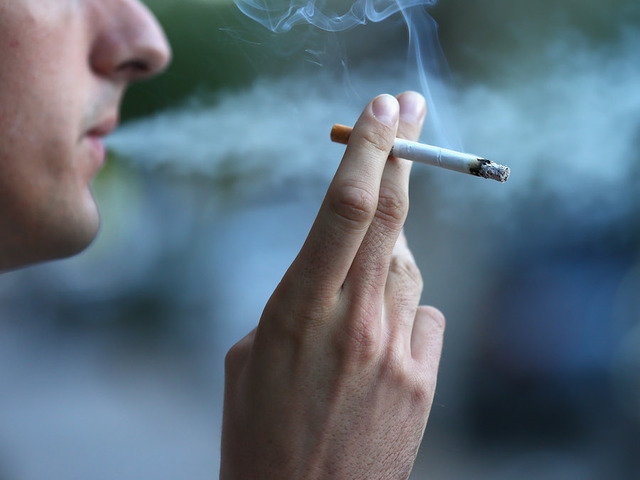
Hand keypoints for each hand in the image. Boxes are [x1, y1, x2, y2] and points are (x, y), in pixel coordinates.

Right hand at [220, 92, 444, 479]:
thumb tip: (346, 264)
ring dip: (387, 257)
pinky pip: (424, 315)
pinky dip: (404, 311)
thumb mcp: (253, 352)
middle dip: (403, 155)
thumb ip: (300, 298)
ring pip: (408, 267)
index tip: (381, 109)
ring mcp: (396, 353)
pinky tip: (379, 343)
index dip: (368, 151)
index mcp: (297, 310)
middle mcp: (355, 323)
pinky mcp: (423, 381)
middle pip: (392, 218)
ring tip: (355, 296)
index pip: (345, 209)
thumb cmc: (259, 429)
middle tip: (409, 111)